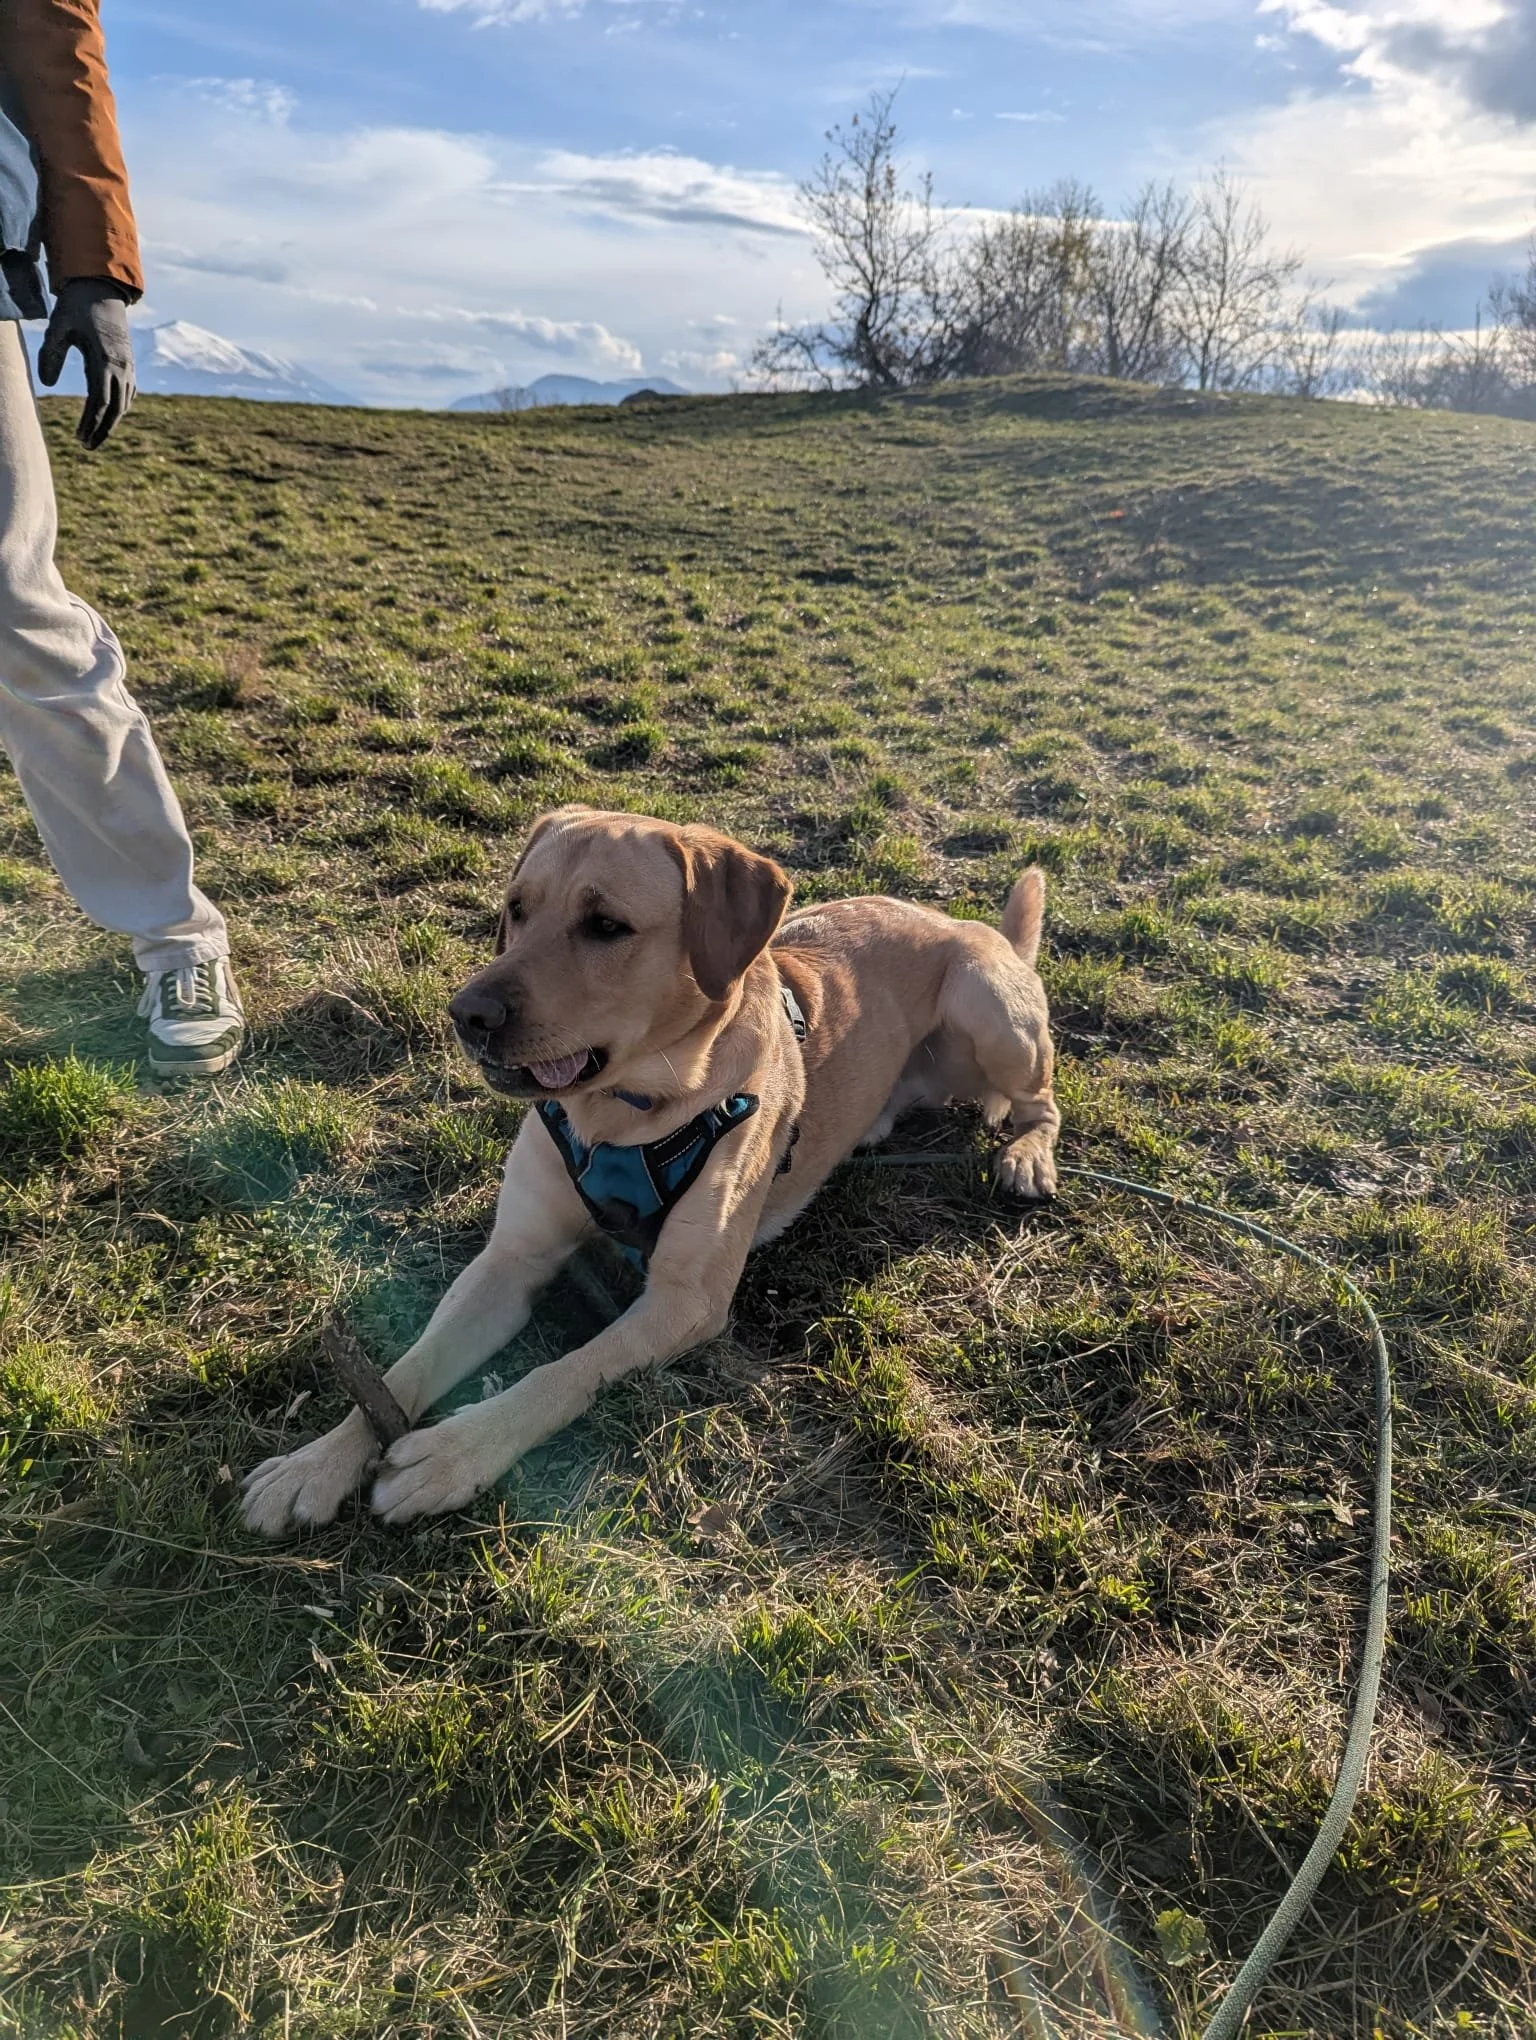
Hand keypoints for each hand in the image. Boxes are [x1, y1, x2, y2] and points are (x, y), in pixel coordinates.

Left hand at [37, 278, 135, 448]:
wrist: (102, 287)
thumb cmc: (77, 305)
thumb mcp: (58, 325)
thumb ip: (50, 353)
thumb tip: (46, 385)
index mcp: (106, 360)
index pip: (99, 402)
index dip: (90, 423)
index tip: (78, 437)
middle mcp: (122, 367)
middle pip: (115, 410)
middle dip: (102, 431)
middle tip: (87, 447)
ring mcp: (128, 367)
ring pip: (124, 404)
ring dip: (111, 423)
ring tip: (95, 436)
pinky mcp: (129, 364)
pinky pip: (128, 393)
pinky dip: (120, 408)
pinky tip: (109, 415)